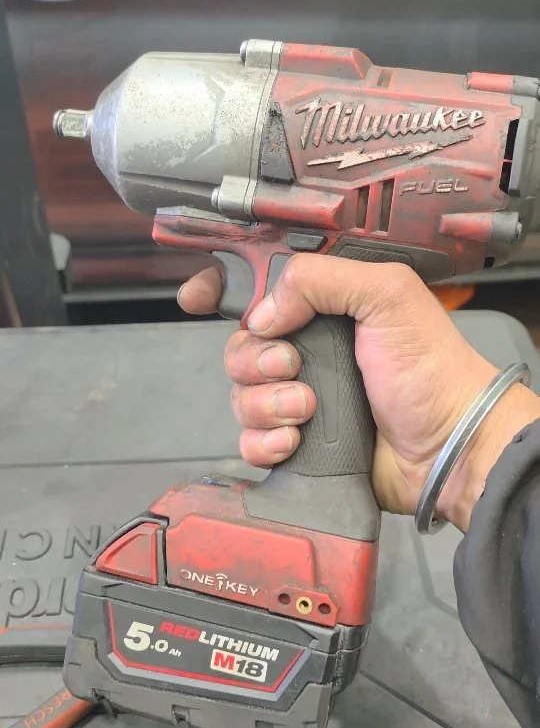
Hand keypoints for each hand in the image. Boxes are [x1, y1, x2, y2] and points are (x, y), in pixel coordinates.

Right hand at [179, 257, 538, 530]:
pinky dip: (264, 441)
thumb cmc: (428, 366)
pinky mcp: (298, 445)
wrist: (449, 446)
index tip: (196, 298)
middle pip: (240, 346)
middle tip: (291, 366)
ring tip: (307, 409)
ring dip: (266, 403)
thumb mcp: (386, 295)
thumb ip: (321, 281)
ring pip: (241, 396)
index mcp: (324, 308)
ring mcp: (299, 399)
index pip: (258, 289)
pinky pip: (250, 441)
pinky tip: (294, 441)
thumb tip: (261, 314)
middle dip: (255, 359)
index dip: (222, 290)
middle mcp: (307, 350)